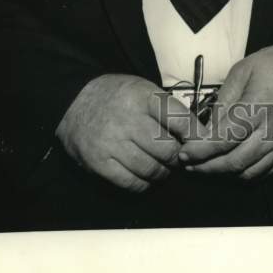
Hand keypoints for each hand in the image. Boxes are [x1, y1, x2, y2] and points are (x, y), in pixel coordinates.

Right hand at [56, 73, 198, 192]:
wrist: (72, 101)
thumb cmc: (116, 96)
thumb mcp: (142, 89)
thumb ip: (167, 109)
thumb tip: (196, 135)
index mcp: (143, 96)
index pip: (181, 120)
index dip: (196, 136)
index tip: (201, 144)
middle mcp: (128, 119)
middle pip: (169, 150)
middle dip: (178, 157)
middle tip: (176, 155)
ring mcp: (112, 143)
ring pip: (153, 169)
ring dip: (162, 172)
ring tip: (161, 166)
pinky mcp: (99, 164)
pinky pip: (132, 183)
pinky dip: (144, 183)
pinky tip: (144, 175)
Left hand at [178, 40, 272, 180]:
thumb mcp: (244, 69)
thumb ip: (225, 99)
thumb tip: (208, 127)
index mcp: (259, 106)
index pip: (225, 138)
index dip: (202, 151)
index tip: (185, 154)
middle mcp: (272, 130)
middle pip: (235, 161)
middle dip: (208, 167)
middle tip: (189, 165)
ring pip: (249, 171)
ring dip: (224, 174)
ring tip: (206, 167)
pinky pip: (265, 171)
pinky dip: (245, 173)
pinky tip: (232, 166)